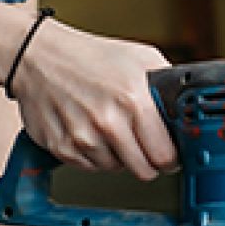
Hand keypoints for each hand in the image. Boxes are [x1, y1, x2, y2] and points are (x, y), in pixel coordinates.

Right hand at [11, 19, 176, 180]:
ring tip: (113, 131)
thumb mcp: (142, 59)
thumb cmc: (90, 57)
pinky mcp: (60, 146)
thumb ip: (167, 86)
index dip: (171, 159)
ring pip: (116, 169)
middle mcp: (107, 122)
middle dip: (149, 162)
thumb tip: (186, 110)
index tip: (171, 156)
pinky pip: (89, 167)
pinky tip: (92, 133)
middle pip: (142, 170)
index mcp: (133, 101)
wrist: (37, 56)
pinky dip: (95, 155)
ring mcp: (82, 137)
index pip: (164, 155)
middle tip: (146, 149)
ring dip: (120, 157)